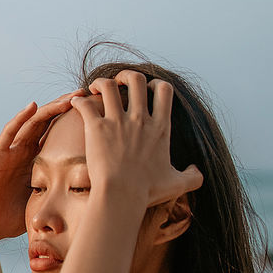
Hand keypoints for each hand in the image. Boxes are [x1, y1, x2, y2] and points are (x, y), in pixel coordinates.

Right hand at [0, 93, 80, 242]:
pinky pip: (9, 132)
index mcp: (35, 160)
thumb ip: (58, 197)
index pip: (56, 133)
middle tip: (85, 94)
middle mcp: (23, 151)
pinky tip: (33, 106)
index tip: (93, 112)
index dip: (72, 121)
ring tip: (68, 98)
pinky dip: (20, 118)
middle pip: (47, 122)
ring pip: (32, 122)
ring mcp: (10, 151)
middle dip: (65, 107)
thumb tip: (86, 202)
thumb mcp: (41, 203)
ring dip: (50, 108)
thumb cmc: (9, 219)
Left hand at [70, 71, 202, 216]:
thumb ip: (192, 177)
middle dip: (126, 75)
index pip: (164, 90)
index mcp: (159, 127)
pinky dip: (79, 100)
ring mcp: (117, 122)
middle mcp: (140, 120)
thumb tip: (197, 170)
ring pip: (108, 85)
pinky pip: (85, 104)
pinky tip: (76, 102)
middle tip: (119, 83)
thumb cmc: (147, 192)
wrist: (121, 197)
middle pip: (136, 80)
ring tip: (96, 88)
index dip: (155, 84)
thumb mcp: (176, 185)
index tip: (147, 90)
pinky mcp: (96, 128)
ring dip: (101, 82)